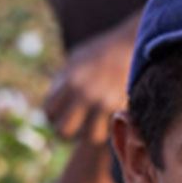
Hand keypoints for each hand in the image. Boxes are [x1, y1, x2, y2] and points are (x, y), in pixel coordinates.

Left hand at [43, 20, 134, 144]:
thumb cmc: (101, 53)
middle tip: (76, 127)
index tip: (62, 115)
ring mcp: (107, 102)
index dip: (53, 117)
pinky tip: (112, 120)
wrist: (132, 44)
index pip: (49, 112)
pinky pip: (113, 131)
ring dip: (93, 135)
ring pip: (92, 138)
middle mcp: (85, 93)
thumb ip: (62, 83)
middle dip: (69, 132)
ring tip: (96, 126)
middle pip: (64, 131)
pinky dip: (112, 130)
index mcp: (69, 80)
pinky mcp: (125, 108)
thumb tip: (52, 110)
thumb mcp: (75, 61)